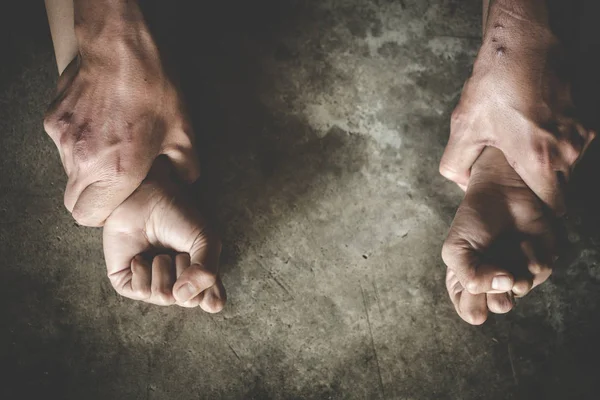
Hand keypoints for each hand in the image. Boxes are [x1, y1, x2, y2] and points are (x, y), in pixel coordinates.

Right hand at [44, 1, 199, 226]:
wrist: (121, 46)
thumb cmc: (154, 90)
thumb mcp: (184, 133)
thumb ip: (185, 168)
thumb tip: (185, 180)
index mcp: (116, 171)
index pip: (89, 216)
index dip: (103, 214)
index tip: (118, 202)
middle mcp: (83, 160)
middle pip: (73, 201)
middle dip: (94, 198)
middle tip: (116, 179)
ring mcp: (63, 139)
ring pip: (68, 172)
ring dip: (88, 168)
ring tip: (113, 145)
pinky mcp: (53, 120)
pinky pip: (63, 145)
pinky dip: (79, 143)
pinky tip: (101, 124)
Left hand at [103, 158, 224, 311]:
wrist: (145, 199)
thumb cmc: (178, 216)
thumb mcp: (205, 240)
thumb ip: (206, 272)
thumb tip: (182, 297)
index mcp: (199, 277)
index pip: (212, 302)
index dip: (211, 295)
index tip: (209, 280)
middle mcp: (177, 285)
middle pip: (189, 301)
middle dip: (186, 272)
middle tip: (180, 252)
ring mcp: (153, 285)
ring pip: (164, 296)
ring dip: (164, 268)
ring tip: (160, 251)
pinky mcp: (128, 284)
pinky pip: (141, 291)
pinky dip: (143, 270)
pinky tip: (140, 256)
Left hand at [439, 1, 594, 213]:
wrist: (520, 43)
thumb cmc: (493, 86)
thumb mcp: (464, 128)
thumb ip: (456, 165)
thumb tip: (462, 184)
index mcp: (539, 160)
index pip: (554, 206)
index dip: (539, 211)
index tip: (526, 208)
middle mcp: (567, 149)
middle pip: (561, 186)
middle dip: (541, 186)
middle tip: (517, 176)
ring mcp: (579, 131)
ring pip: (568, 164)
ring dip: (549, 163)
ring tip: (522, 150)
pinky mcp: (583, 115)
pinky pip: (572, 143)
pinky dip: (555, 144)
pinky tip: (532, 132)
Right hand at [442, 147, 555, 324]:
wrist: (502, 192)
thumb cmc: (474, 220)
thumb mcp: (455, 248)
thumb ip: (468, 276)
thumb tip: (504, 285)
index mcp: (468, 284)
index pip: (471, 311)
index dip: (473, 301)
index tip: (471, 284)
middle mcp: (494, 284)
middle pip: (498, 307)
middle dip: (497, 289)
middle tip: (495, 268)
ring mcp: (517, 274)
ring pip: (520, 291)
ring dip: (513, 268)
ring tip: (507, 247)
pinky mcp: (538, 264)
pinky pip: (539, 273)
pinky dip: (529, 254)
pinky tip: (522, 240)